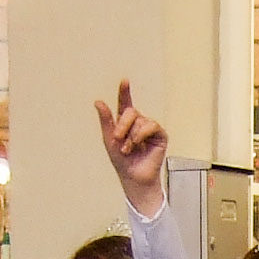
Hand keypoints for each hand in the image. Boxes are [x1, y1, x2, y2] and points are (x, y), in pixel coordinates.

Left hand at [98, 81, 170, 217]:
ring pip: (140, 120)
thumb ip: (105, 120)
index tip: (125, 81)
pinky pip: (151, 126)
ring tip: (129, 149)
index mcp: (126, 122)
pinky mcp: (160, 135)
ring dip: (131, 136)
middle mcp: (139, 123)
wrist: (133, 177)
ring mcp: (150, 128)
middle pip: (131, 111)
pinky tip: (138, 145)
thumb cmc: (122, 161)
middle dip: (122, 125)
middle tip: (117, 139)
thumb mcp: (109, 139)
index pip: (125, 103)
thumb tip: (98, 101)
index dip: (125, 92)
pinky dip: (141, 134)